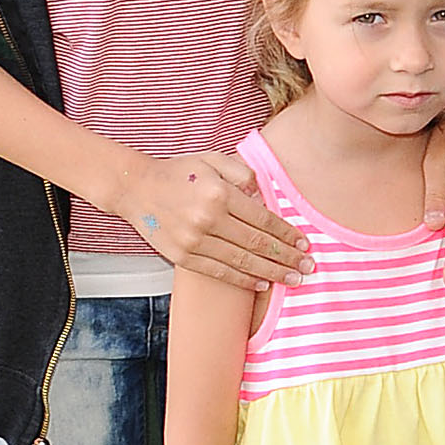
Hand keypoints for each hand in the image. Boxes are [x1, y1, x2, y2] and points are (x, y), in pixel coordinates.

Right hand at [114, 149, 307, 289]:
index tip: (304, 243)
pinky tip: (262, 284)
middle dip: (287, 258)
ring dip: (272, 273)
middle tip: (309, 267)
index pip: (263, 219)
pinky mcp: (182, 257)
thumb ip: (243, 173)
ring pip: (241, 262)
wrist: (135, 188)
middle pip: (257, 244)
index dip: (287, 234)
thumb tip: (266, 196)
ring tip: (294, 280)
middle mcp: (207, 219)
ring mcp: (193, 241)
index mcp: (219, 194)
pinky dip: (243, 281)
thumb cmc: (180, 172)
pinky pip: (219, 272)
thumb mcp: (212, 160)